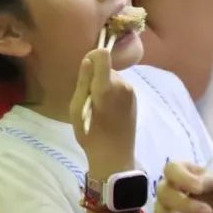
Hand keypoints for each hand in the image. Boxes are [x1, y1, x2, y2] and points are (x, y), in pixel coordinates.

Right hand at [69, 48, 135, 173]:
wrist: (115, 157)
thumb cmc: (91, 135)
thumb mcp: (77, 110)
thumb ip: (83, 83)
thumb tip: (87, 60)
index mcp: (106, 87)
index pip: (103, 55)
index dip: (92, 57)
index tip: (85, 72)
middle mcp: (122, 85)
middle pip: (106, 67)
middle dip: (95, 77)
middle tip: (88, 99)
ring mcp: (131, 91)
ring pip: (112, 77)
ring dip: (103, 85)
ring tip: (98, 107)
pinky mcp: (135, 98)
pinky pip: (119, 86)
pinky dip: (111, 92)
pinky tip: (108, 111)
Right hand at [153, 161, 212, 212]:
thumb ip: (207, 181)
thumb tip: (197, 186)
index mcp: (178, 170)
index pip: (170, 169)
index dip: (182, 179)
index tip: (198, 188)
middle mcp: (166, 187)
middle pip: (163, 193)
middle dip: (185, 204)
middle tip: (208, 212)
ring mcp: (163, 207)